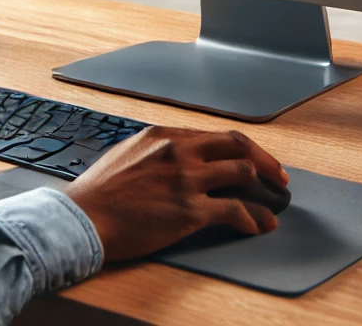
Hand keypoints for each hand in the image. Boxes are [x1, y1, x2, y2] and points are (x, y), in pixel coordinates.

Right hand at [63, 127, 286, 261]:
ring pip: (242, 174)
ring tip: (273, 205)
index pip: (216, 135)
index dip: (243, 148)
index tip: (255, 159)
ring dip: (264, 191)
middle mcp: (179, 151)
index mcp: (165, 136)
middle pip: (238, 145)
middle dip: (265, 161)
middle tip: (278, 177)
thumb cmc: (98, 192)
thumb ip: (156, 150)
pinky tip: (259, 226)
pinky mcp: (190, 210)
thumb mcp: (128, 153)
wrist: (83, 218)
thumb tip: (174, 156)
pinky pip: (234, 210)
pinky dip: (253, 219)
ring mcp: (186, 179)